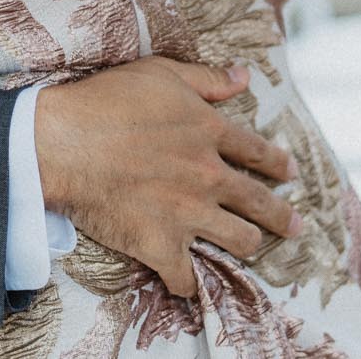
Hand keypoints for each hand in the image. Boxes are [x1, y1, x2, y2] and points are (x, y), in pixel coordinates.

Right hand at [37, 56, 302, 297]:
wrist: (64, 142)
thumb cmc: (107, 100)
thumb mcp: (162, 73)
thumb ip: (207, 79)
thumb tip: (244, 76)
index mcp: (210, 133)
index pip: (256, 152)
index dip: (277, 164)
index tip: (290, 174)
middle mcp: (208, 176)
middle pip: (258, 201)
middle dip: (282, 217)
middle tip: (296, 227)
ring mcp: (187, 213)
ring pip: (238, 239)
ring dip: (248, 245)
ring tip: (254, 249)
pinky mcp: (159, 244)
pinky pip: (185, 276)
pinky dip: (189, 284)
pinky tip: (192, 287)